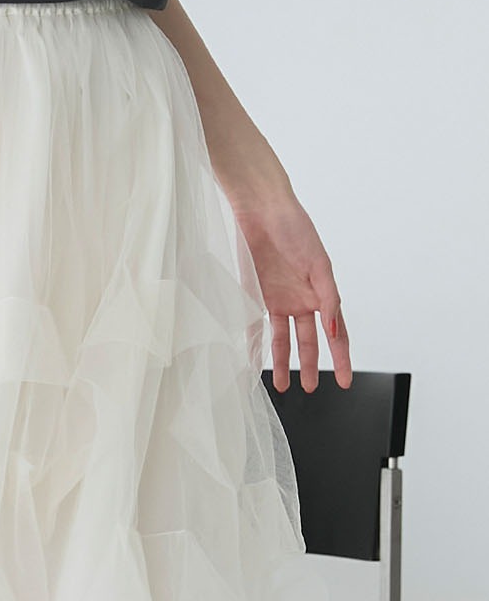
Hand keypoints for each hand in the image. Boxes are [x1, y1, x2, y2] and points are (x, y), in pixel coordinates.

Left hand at [230, 186, 351, 393]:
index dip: (342, 358)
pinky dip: (257, 346)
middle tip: (309, 388)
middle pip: (309, 341)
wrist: (262, 212)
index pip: (336, 334)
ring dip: (284, 362)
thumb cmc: (296, 230)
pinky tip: (255, 363)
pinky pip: (257, 328)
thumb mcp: (318, 264)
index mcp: (323, 293)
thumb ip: (327, 298)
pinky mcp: (257, 297)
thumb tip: (334, 329)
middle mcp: (303, 300)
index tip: (345, 381)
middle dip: (311, 366)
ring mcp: (280, 300)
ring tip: (284, 385)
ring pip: (283, 340)